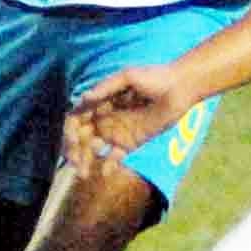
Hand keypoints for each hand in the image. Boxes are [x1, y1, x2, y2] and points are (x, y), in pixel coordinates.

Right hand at [63, 64, 196, 170]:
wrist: (180, 89)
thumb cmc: (154, 77)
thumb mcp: (128, 77)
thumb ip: (106, 87)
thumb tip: (84, 97)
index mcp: (99, 101)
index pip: (77, 118)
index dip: (70, 130)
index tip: (74, 141)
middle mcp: (104, 117)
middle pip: (82, 137)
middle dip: (75, 151)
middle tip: (75, 163)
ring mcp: (116, 131)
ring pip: (93, 149)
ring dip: (86, 161)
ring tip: (84, 173)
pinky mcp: (130, 143)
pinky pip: (114, 157)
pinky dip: (108, 165)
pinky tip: (106, 172)